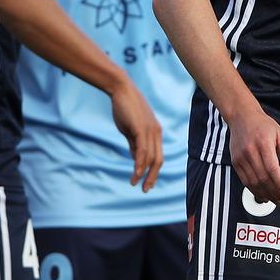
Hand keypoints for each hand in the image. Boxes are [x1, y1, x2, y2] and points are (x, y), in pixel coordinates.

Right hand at [108, 77, 163, 191]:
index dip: (154, 171)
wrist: (121, 90)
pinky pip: (143, 151)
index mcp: (155, 133)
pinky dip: (139, 164)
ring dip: (144, 174)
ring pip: (151, 158)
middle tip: (145, 190)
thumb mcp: (131, 129)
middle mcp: (156, 133)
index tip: (147, 183)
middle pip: (158, 160)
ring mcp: (150, 131)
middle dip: (152, 176)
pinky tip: (135, 174)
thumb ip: (134, 143)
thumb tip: (135, 157)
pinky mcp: (142, 129)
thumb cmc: (124, 108)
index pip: (158, 156)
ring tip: (136, 184)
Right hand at [228, 103, 279, 204]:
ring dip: (266, 194)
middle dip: (275, 192)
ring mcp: (241, 158)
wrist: (242, 117)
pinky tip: (264, 195)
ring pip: (253, 182)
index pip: (272, 168)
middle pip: (263, 178)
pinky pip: (245, 181)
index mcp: (263, 143)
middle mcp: (250, 151)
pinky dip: (255, 191)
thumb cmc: (263, 125)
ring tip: (276, 200)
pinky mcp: (235, 162)